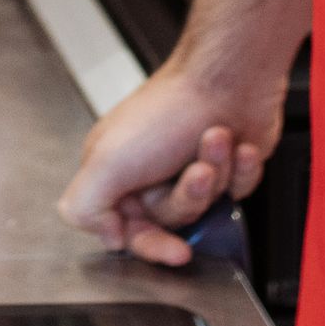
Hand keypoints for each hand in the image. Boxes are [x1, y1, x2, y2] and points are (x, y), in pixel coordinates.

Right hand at [57, 51, 287, 267]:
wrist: (230, 77)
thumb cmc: (172, 106)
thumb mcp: (108, 162)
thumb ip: (85, 205)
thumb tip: (103, 236)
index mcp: (114, 171)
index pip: (125, 231)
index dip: (150, 242)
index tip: (173, 248)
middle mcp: (148, 172)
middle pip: (169, 221)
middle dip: (189, 196)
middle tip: (197, 172)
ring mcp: (186, 169)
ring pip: (205, 206)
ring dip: (215, 172)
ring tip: (216, 138)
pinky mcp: (223, 167)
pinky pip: (236, 191)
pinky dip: (239, 169)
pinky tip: (237, 144)